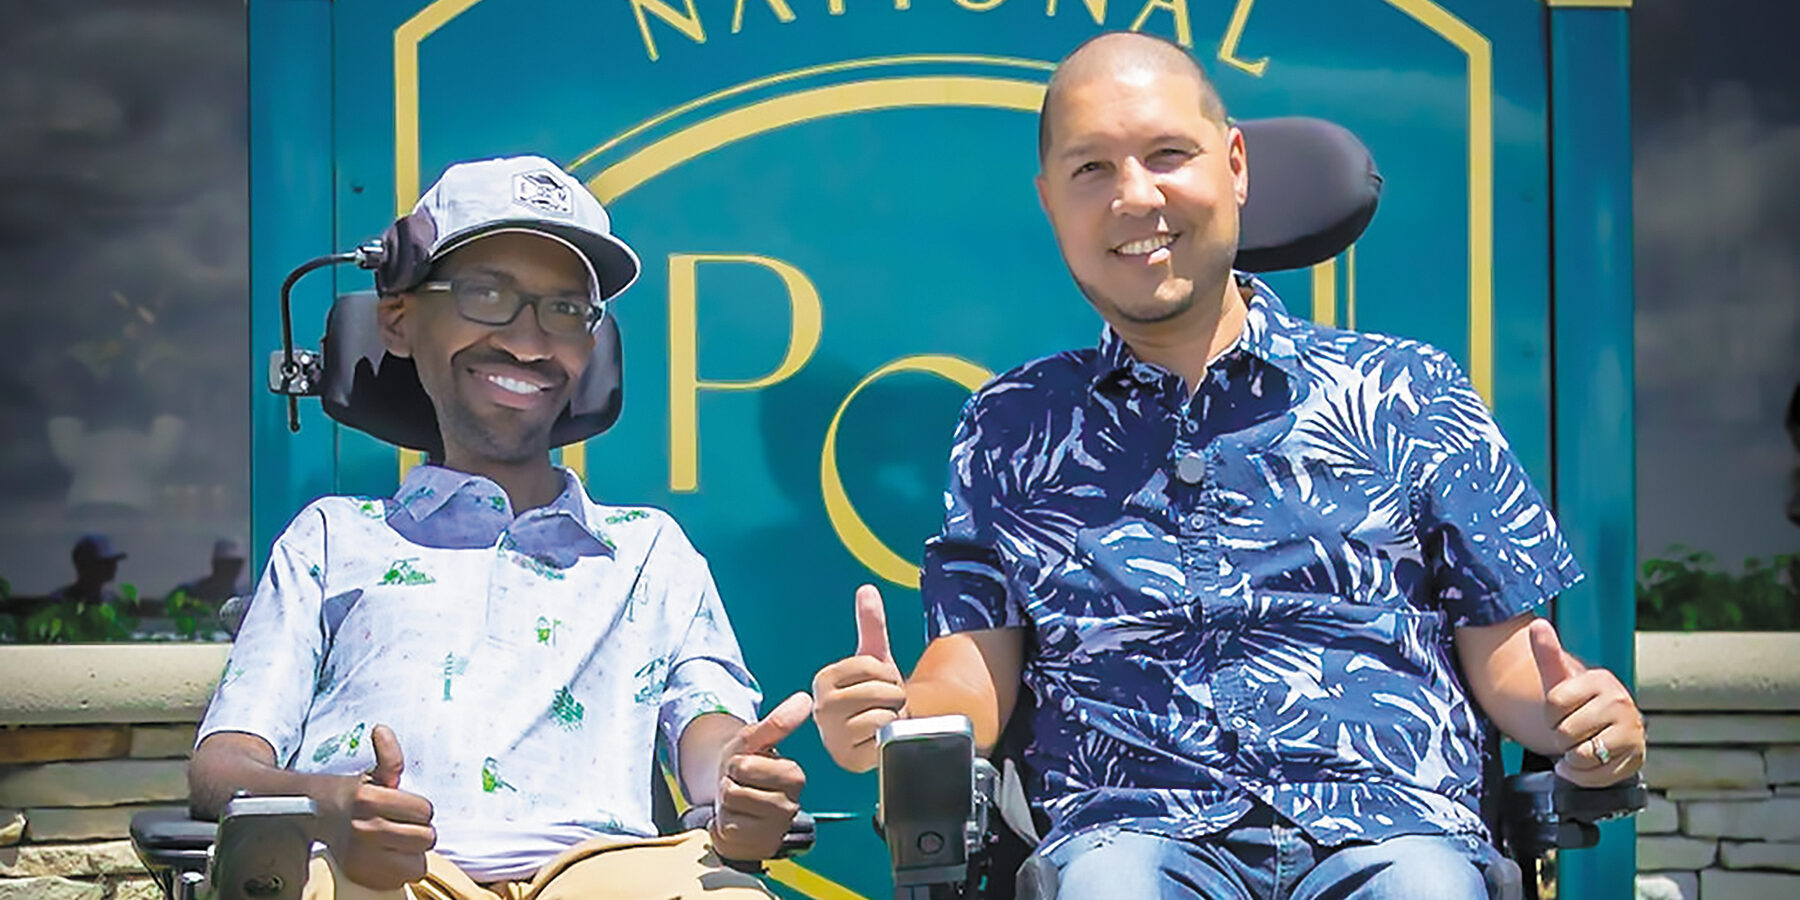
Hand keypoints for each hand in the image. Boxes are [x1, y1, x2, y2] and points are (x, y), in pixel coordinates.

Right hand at [318, 724, 435, 888]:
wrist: (313, 819)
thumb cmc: (349, 796)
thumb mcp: (371, 775)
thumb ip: (388, 756)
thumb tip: (382, 729)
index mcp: (370, 800)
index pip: (424, 811)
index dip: (419, 809)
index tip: (406, 809)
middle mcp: (366, 829)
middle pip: (425, 837)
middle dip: (418, 830)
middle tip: (402, 825)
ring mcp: (364, 856)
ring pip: (418, 859)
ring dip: (412, 851)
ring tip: (396, 841)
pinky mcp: (363, 875)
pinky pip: (406, 877)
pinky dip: (403, 868)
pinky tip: (390, 856)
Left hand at [710, 692, 811, 861]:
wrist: (733, 796)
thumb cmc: (745, 766)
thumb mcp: (753, 741)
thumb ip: (777, 722)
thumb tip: (804, 698)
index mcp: (795, 775)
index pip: (745, 767)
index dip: (736, 765)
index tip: (745, 767)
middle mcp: (791, 804)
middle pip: (736, 791)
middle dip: (729, 785)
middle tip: (741, 785)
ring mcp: (776, 828)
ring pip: (731, 811)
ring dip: (727, 805)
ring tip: (739, 803)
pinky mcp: (761, 846)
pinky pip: (728, 832)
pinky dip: (725, 825)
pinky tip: (738, 821)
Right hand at [811, 584, 907, 772]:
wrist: (880, 735)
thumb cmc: (876, 696)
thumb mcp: (875, 659)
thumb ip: (871, 625)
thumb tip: (867, 589)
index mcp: (823, 679)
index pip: (871, 665)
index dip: (887, 673)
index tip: (879, 683)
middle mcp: (820, 706)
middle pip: (880, 690)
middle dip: (893, 696)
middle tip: (883, 704)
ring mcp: (831, 734)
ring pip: (883, 713)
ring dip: (892, 716)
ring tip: (881, 720)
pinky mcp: (846, 757)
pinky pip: (882, 736)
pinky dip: (887, 736)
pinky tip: (878, 739)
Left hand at [1530, 619, 1645, 787]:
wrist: (1604, 728)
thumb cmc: (1578, 703)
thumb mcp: (1559, 678)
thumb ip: (1547, 652)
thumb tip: (1537, 624)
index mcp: (1600, 680)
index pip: (1553, 702)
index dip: (1549, 713)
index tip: (1560, 711)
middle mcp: (1621, 703)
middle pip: (1565, 732)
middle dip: (1561, 736)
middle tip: (1573, 729)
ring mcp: (1632, 731)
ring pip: (1581, 755)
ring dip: (1572, 757)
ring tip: (1581, 744)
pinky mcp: (1636, 758)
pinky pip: (1596, 776)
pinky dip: (1583, 775)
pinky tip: (1586, 763)